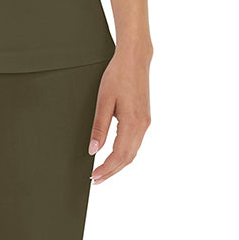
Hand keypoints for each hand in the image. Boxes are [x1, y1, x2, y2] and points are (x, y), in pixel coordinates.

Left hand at [88, 50, 151, 185]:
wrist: (135, 59)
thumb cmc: (118, 75)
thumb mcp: (104, 100)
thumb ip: (99, 127)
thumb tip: (93, 150)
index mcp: (133, 122)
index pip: (119, 155)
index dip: (107, 169)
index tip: (94, 177)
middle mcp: (142, 125)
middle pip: (128, 158)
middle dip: (112, 171)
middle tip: (96, 180)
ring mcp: (145, 123)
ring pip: (133, 152)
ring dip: (118, 164)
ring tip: (103, 171)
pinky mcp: (144, 118)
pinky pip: (136, 143)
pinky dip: (125, 154)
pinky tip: (114, 156)